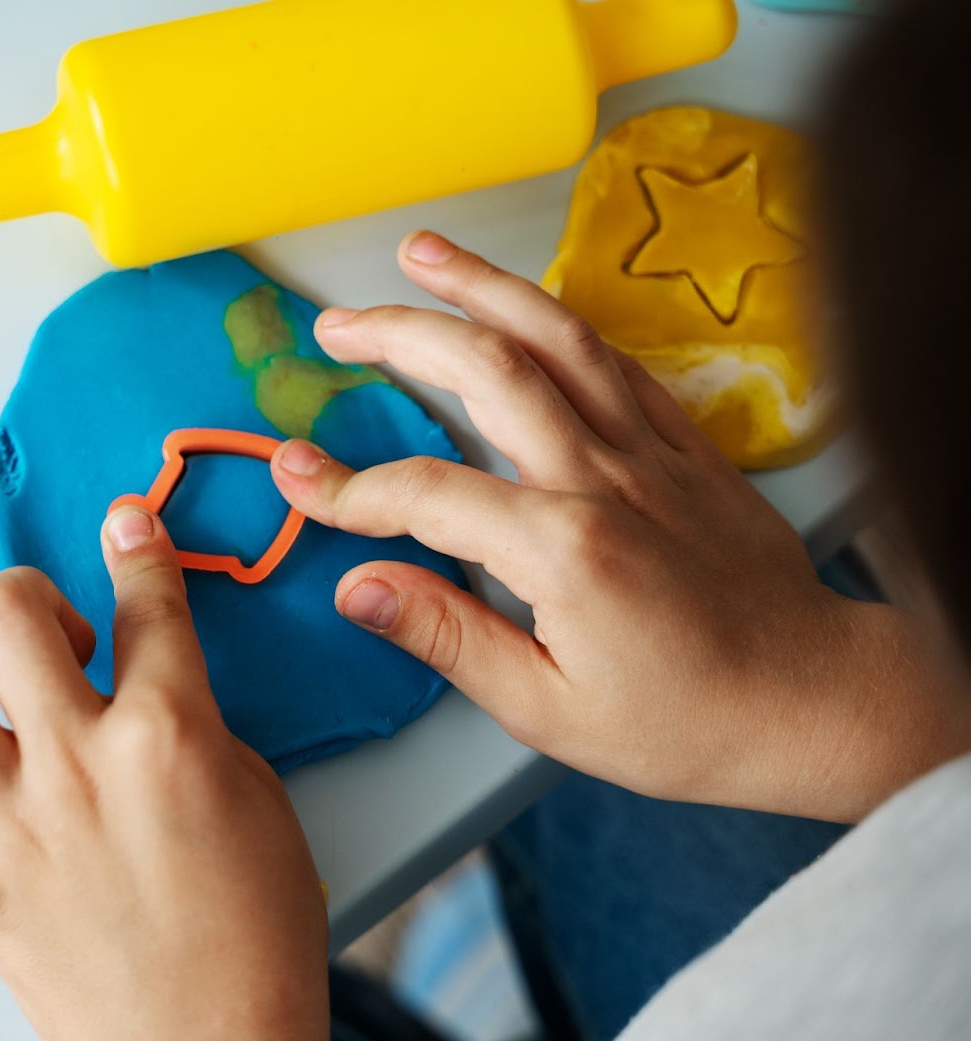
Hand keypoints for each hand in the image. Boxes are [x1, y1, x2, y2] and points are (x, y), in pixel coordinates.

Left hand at [0, 509, 328, 1040]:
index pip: (147, 600)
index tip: (124, 524)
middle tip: (48, 638)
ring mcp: (16, 827)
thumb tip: (144, 691)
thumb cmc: (258, 942)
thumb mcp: (260, 802)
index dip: (136, 544)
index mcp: (170, 735)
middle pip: (2, 611)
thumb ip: (194, 727)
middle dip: (22, 597)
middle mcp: (79, 765)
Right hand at [271, 230, 969, 822]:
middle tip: (337, 325)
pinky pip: (616, 359)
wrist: (812, 700)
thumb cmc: (686, 721)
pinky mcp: (687, 445)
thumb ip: (446, 637)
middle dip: (399, 334)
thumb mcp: (547, 709)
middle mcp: (605, 477)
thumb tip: (358, 587)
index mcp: (562, 547)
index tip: (296, 478)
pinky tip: (523, 305)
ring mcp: (651, 450)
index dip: (348, 485)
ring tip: (421, 252)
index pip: (425, 491)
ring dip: (481, 286)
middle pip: (486, 370)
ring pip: (555, 337)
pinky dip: (560, 321)